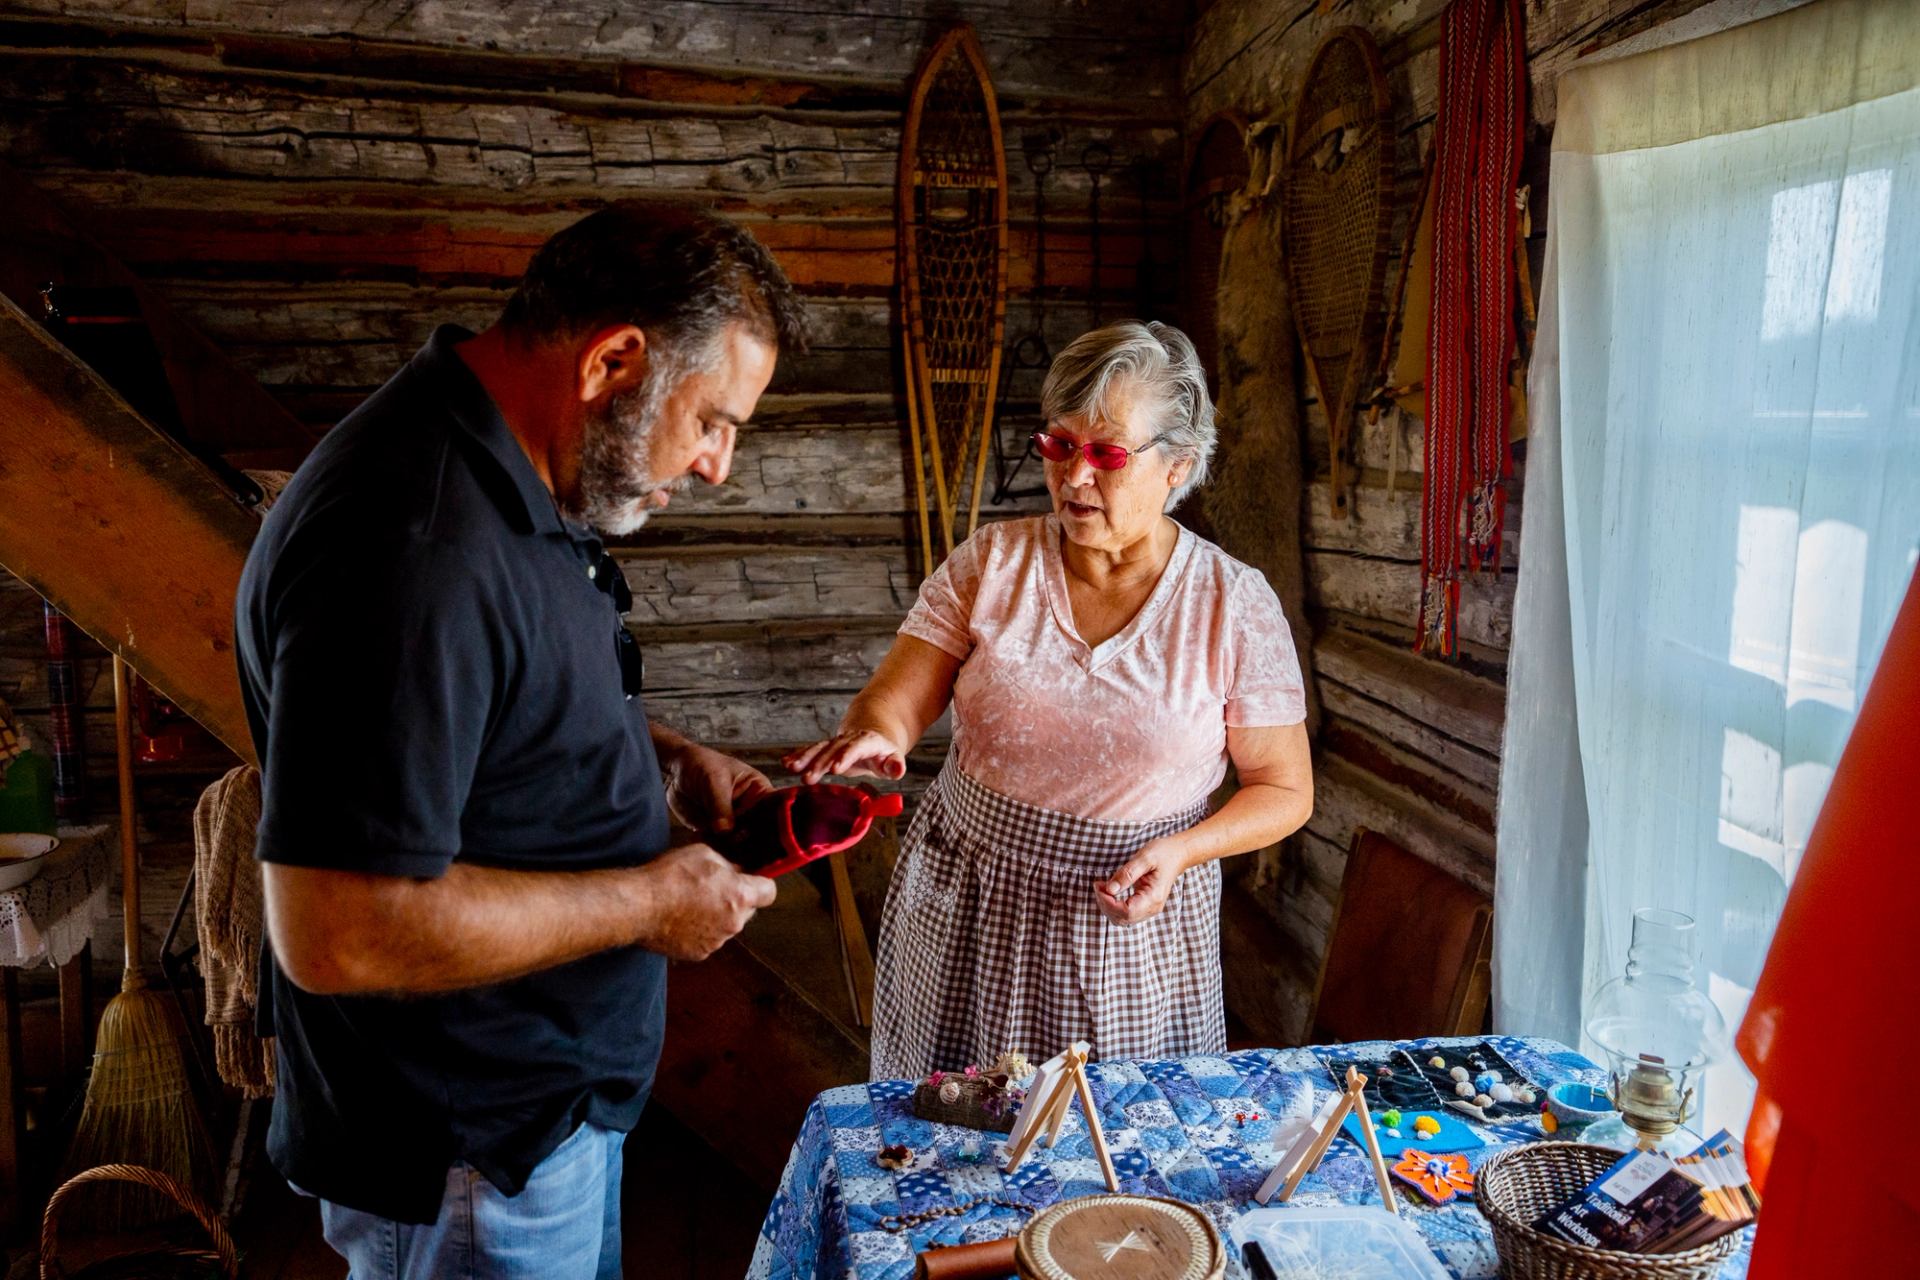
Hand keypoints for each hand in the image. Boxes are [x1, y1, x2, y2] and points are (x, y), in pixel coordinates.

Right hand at [635, 843, 776, 960]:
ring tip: (690, 904)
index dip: (761, 884)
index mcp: (741, 896)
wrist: (640, 906)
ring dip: (716, 917)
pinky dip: (699, 932)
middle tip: (713, 889)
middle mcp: (734, 923)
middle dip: (736, 901)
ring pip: (726, 927)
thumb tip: (735, 871)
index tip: (751, 880)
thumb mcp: (704, 854)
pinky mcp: (699, 954)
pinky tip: (680, 919)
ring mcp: (717, 941)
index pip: (769, 892)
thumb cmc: (670, 876)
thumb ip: (727, 865)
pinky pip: (707, 940)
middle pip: (748, 911)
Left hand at [665, 742, 776, 836]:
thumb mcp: (714, 781)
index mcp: (759, 792)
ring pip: (739, 841)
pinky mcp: (717, 833)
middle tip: (736, 839)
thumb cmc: (701, 765)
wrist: (675, 772)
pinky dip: (716, 848)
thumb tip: (726, 831)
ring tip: (720, 841)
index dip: (773, 823)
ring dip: (730, 846)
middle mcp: (750, 810)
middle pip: (758, 831)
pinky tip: (711, 847)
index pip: (773, 809)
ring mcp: (734, 823)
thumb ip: (721, 806)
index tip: (762, 832)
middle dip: (749, 838)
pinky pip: (721, 845)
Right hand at [782, 729, 905, 783]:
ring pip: (819, 748)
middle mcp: (848, 740)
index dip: (845, 757)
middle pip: (833, 749)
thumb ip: (895, 765)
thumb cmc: (884, 753)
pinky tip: (785, 762)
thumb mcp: (894, 758)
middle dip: (819, 762)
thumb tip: (897, 770)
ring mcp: (835, 743)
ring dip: (804, 758)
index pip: (856, 748)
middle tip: (807, 778)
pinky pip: (811, 750)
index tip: (835, 769)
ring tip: (790, 767)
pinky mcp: (826, 749)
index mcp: (867, 741)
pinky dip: (798, 755)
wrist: (873, 735)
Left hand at [1095, 837, 1194, 925]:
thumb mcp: (1144, 858)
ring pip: (1122, 919)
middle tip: (1098, 885)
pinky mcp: (1144, 906)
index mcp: (1153, 898)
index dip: (1108, 902)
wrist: (1178, 854)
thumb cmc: (1163, 853)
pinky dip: (1113, 906)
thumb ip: (1127, 874)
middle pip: (1122, 918)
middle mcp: (1152, 908)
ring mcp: (1149, 909)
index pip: (1126, 912)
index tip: (1099, 886)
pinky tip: (1109, 891)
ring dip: (1108, 906)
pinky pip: (1125, 914)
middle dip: (1105, 904)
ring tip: (1102, 887)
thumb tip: (1110, 889)